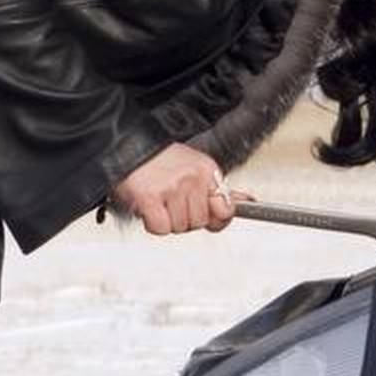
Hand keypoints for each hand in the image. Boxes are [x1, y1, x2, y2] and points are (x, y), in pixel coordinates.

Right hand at [115, 143, 235, 235]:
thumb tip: (248, 201)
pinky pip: (161, 229)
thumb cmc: (160, 161)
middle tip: (171, 201)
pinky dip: (152, 224)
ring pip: (180, 227)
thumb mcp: (195, 168)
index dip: (214, 218)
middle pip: (200, 222)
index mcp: (208, 170)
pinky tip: (149, 207)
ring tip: (159, 200)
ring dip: (167, 220)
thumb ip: (219, 189)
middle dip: (184, 217)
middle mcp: (192, 178)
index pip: (227, 210)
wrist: (127, 147)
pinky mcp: (150, 198)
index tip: (203, 212)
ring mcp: (172, 188)